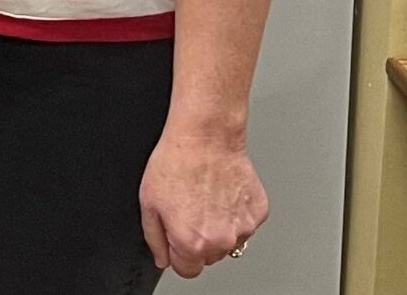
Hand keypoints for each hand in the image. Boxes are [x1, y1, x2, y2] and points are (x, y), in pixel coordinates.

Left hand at [140, 130, 266, 276]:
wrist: (206, 137)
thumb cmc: (176, 163)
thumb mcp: (148, 203)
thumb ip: (154, 238)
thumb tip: (162, 258)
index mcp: (191, 242)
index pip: (187, 270)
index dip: (177, 253)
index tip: (175, 239)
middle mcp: (221, 241)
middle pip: (208, 257)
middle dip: (197, 240)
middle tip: (188, 210)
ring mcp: (244, 228)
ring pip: (228, 241)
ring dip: (217, 228)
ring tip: (205, 198)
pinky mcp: (258, 213)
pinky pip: (244, 224)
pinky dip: (234, 213)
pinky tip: (221, 192)